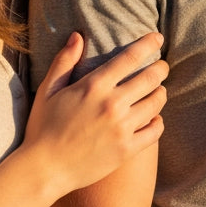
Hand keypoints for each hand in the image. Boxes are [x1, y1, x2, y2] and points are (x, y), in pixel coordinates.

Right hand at [22, 31, 167, 198]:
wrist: (44, 170)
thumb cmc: (43, 127)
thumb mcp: (48, 90)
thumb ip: (64, 61)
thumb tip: (78, 35)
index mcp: (94, 86)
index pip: (130, 57)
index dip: (148, 44)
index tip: (157, 38)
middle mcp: (112, 104)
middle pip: (150, 78)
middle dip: (160, 68)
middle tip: (162, 66)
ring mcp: (121, 128)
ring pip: (156, 103)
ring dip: (161, 93)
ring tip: (158, 90)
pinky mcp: (127, 150)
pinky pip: (155, 131)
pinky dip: (158, 121)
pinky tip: (154, 118)